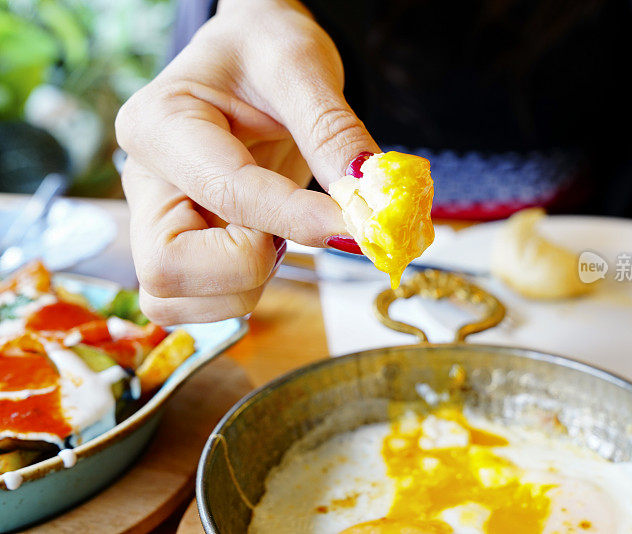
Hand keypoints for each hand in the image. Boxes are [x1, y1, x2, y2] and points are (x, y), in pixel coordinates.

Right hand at [115, 0, 378, 323]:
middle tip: (290, 229)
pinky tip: (271, 241)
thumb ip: (332, 132)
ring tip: (281, 227)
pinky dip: (243, 289)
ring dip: (247, 282)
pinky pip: (200, 302)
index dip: (297, 218)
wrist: (252, 55)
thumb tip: (368, 203)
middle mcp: (146, 182)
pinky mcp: (184, 245)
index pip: (227, 194)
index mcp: (159, 124)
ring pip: (178, 301)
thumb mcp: (302, 64)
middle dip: (246, 266)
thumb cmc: (265, 48)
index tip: (357, 225)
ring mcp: (160, 220)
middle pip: (166, 271)